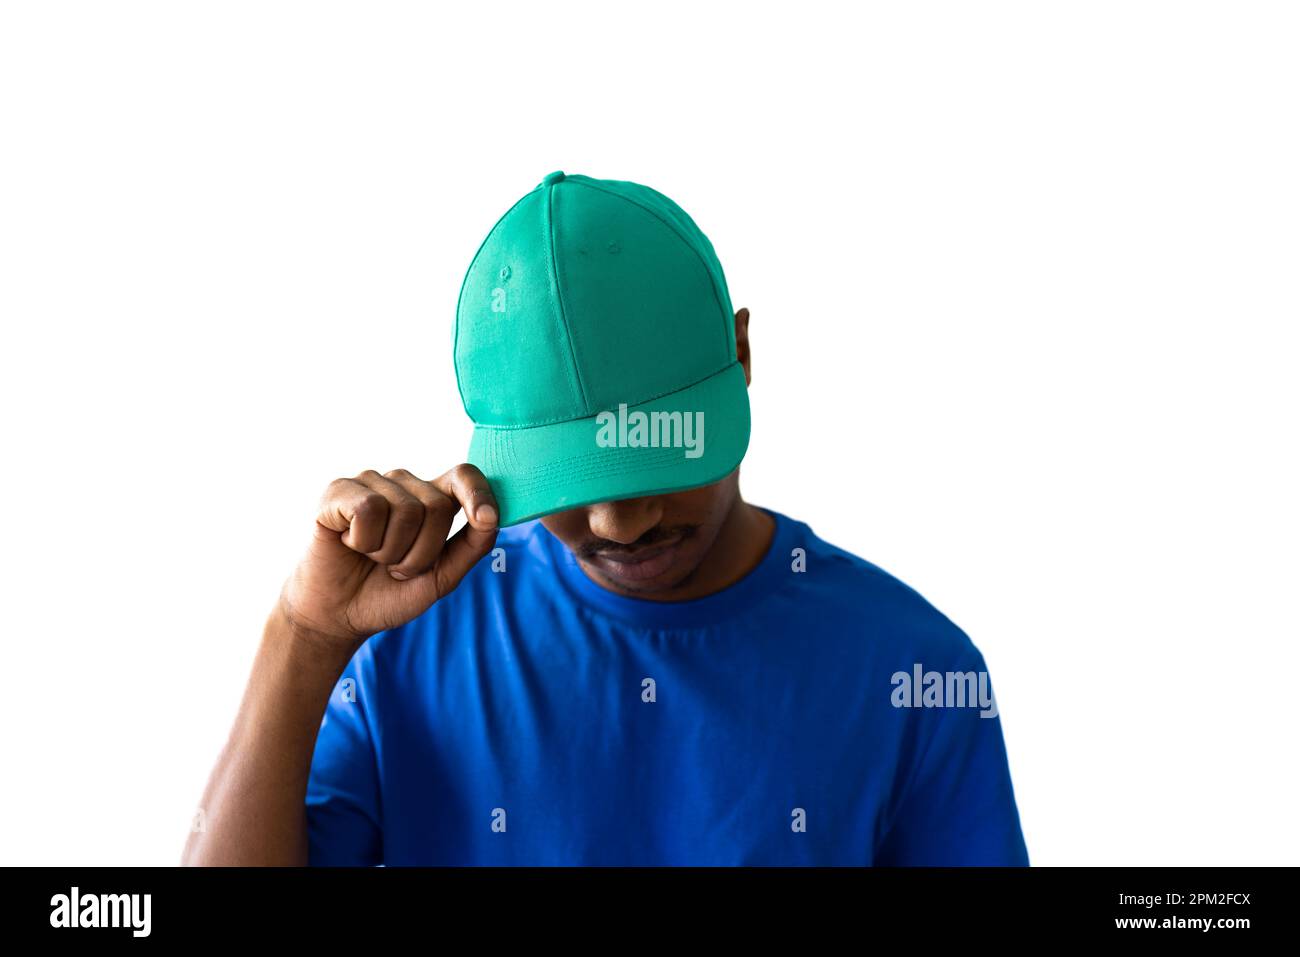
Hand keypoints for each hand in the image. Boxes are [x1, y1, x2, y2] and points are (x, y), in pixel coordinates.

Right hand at [276, 465, 498, 651]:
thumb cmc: (390, 592)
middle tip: (397, 567)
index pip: (464, 476)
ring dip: (390, 552)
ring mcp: (371, 482)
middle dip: (421, 553)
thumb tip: (492, 517)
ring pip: (405, 511)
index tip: (486, 519)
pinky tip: (350, 544)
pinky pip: (368, 509)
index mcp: (432, 499)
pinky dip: (362, 541)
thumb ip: (472, 546)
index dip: (479, 493)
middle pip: (436, 506)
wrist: (338, 614)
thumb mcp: (441, 577)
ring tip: (373, 558)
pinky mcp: (339, 490)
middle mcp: (403, 484)